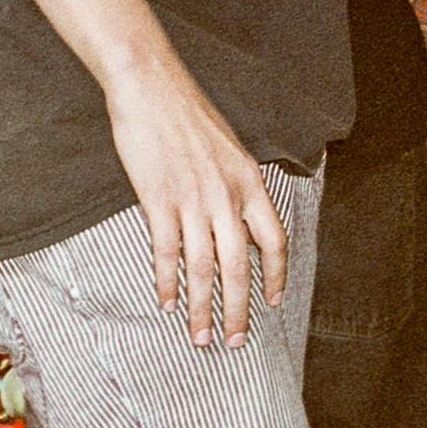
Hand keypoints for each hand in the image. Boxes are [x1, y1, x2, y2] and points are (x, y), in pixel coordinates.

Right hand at [103, 54, 288, 348]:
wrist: (150, 86)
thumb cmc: (186, 115)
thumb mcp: (229, 149)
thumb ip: (236, 187)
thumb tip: (238, 223)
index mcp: (249, 182)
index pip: (274, 240)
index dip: (276, 276)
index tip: (273, 302)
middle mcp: (226, 195)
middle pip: (238, 267)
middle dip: (238, 310)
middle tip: (235, 341)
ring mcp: (192, 199)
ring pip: (203, 268)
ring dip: (201, 308)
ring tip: (198, 336)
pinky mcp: (158, 199)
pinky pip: (167, 253)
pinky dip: (168, 283)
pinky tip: (168, 303)